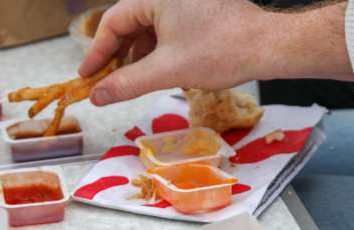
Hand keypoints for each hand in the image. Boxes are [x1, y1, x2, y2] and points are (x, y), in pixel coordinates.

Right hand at [78, 0, 352, 106]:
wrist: (267, 46)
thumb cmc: (222, 51)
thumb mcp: (167, 71)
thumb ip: (128, 83)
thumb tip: (98, 95)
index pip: (113, 23)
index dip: (97, 53)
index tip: (87, 77)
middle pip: (130, 25)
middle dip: (118, 56)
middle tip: (106, 83)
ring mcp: (185, 3)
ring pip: (150, 30)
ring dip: (139, 57)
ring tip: (132, 83)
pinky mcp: (199, 13)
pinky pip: (169, 31)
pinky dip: (159, 52)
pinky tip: (159, 73)